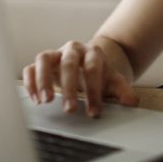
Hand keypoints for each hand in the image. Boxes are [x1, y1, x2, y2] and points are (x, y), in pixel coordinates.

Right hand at [21, 39, 138, 117]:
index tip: (94, 112)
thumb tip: (132, 103)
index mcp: (92, 52)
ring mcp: (55, 54)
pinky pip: (30, 68)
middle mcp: (72, 49)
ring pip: (44, 58)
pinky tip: (35, 100)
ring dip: (43, 80)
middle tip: (69, 110)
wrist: (87, 61)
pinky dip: (30, 82)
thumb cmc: (99, 74)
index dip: (93, 91)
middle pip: (68, 63)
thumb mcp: (113, 81)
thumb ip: (124, 91)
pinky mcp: (42, 63)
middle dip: (69, 87)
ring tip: (45, 101)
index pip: (92, 69)